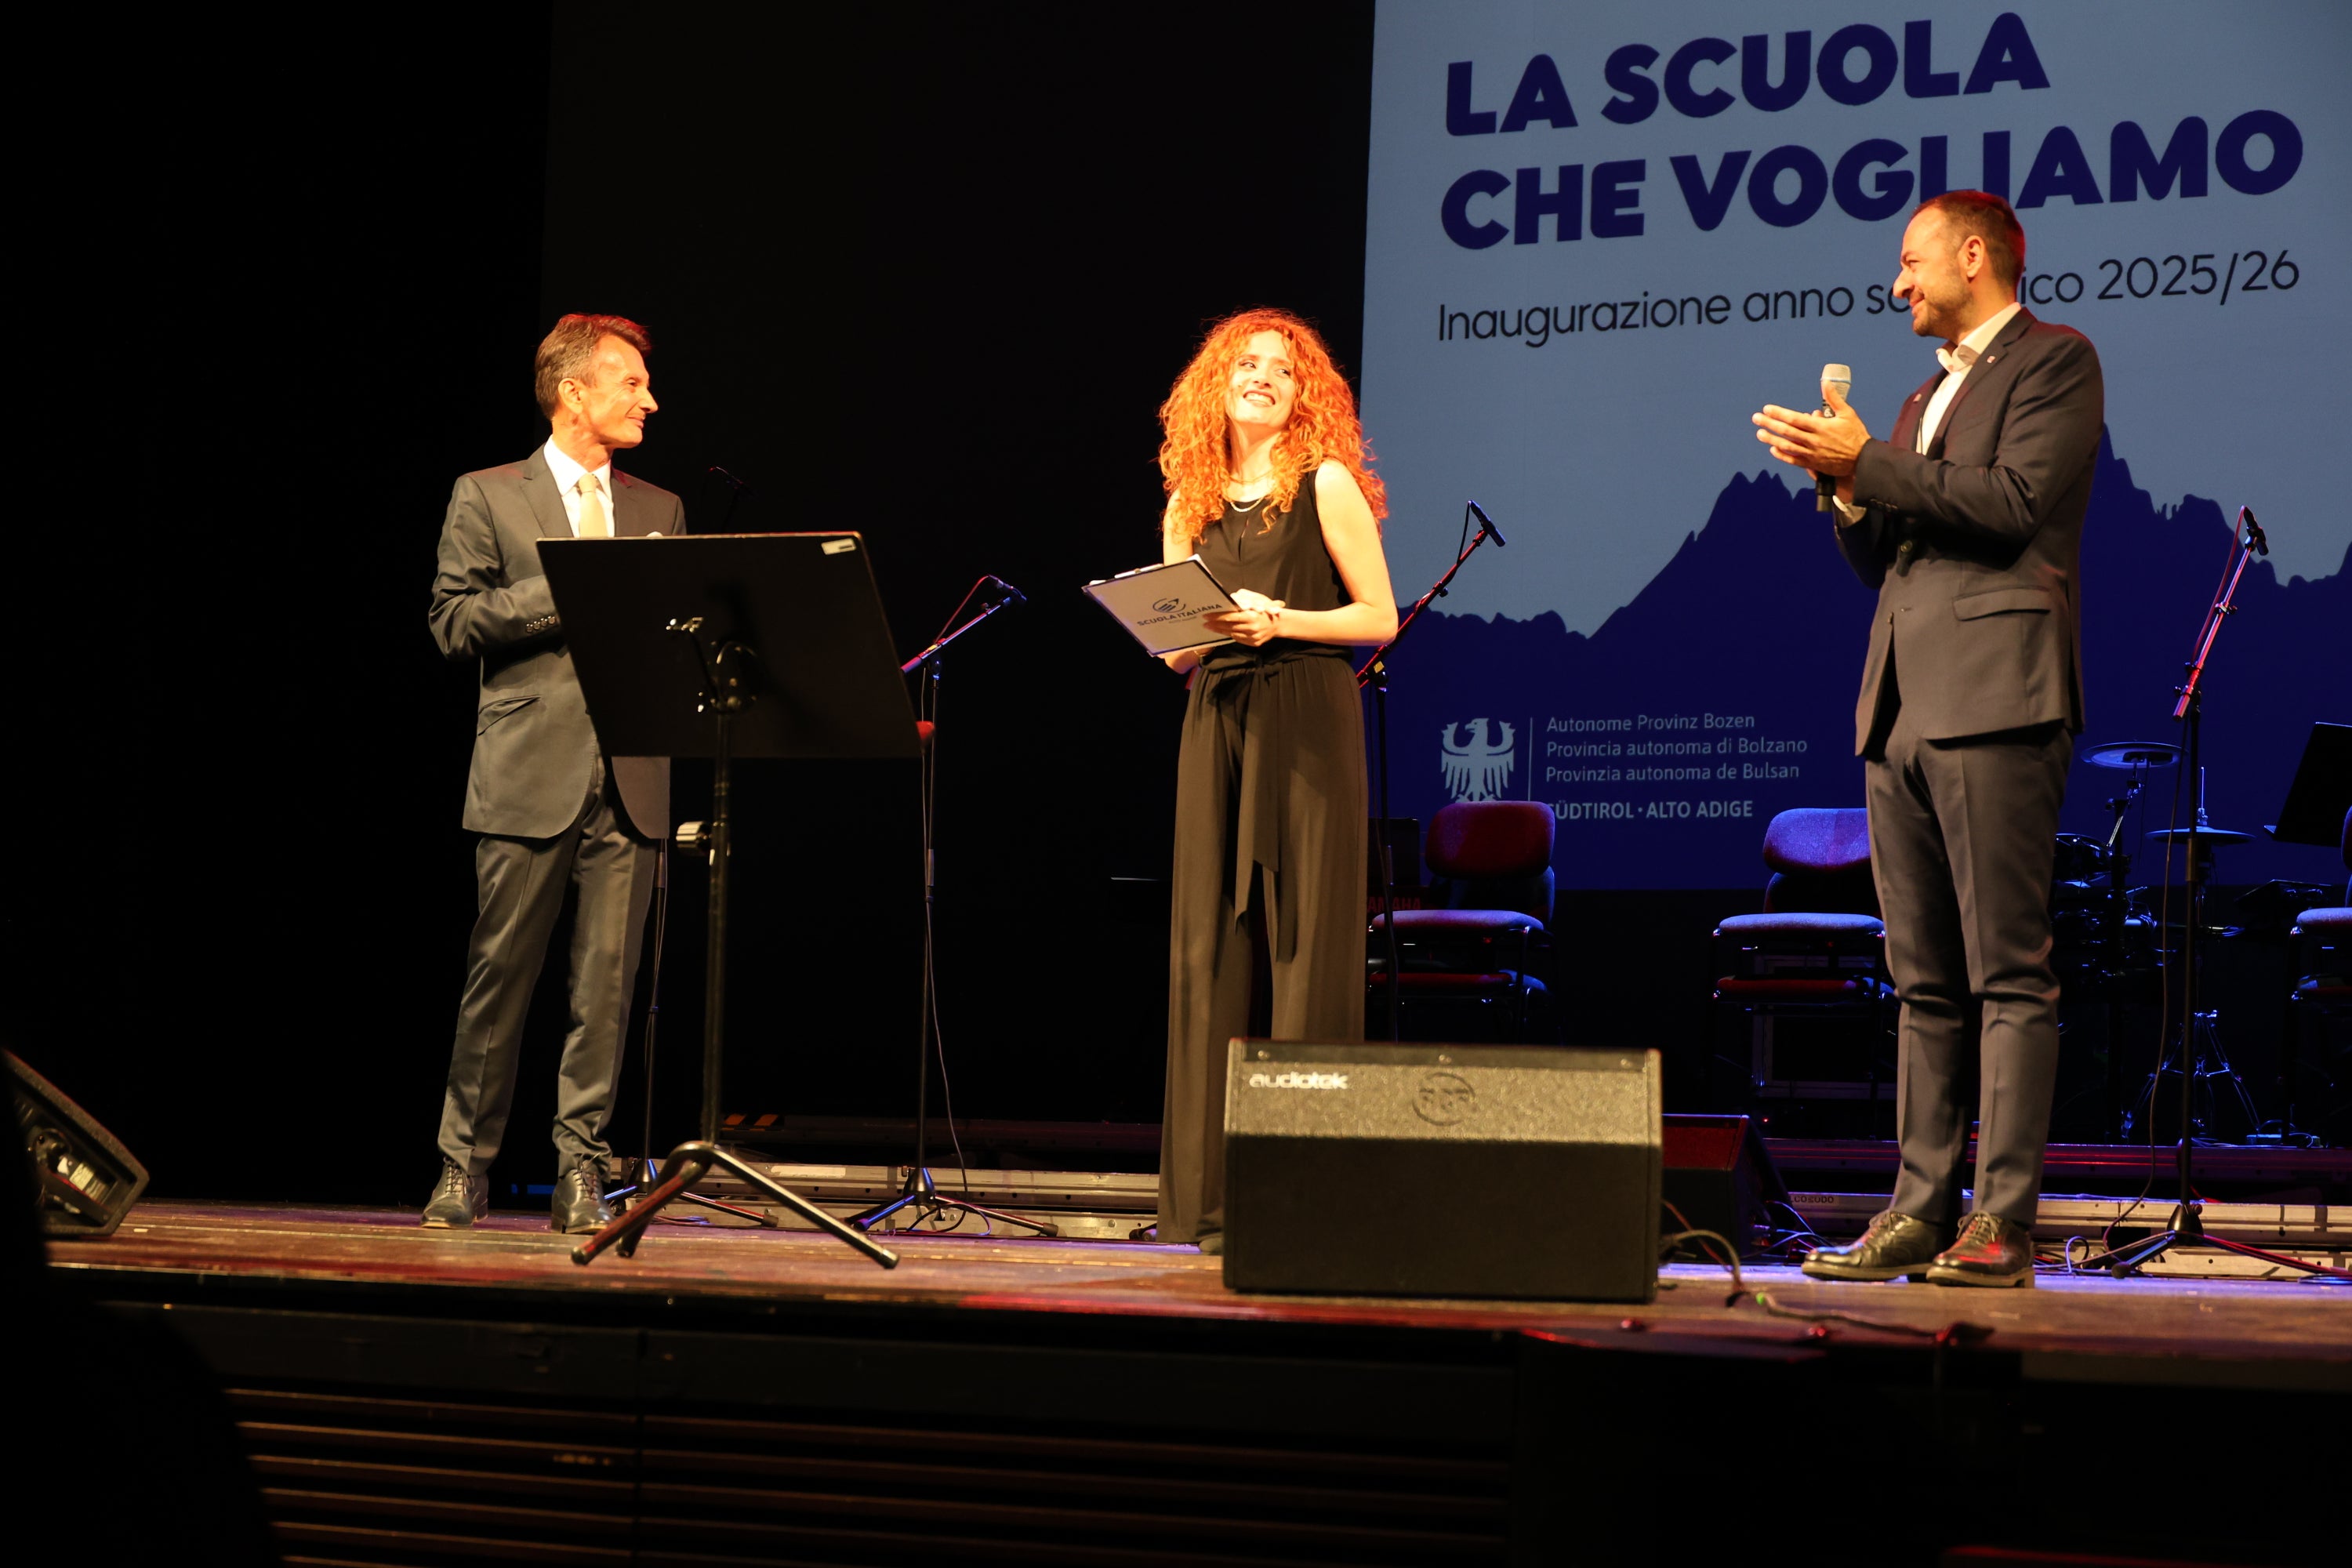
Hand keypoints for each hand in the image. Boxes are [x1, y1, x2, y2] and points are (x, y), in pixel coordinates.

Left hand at [1203, 588, 1286, 646]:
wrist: (1279, 624)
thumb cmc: (1267, 609)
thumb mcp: (1258, 601)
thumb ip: (1244, 600)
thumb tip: (1229, 598)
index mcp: (1252, 616)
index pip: (1230, 617)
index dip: (1217, 617)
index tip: (1207, 616)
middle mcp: (1251, 628)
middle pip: (1229, 627)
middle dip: (1215, 625)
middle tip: (1205, 623)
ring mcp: (1253, 637)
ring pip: (1232, 634)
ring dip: (1220, 631)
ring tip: (1211, 627)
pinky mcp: (1254, 643)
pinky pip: (1238, 639)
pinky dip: (1230, 634)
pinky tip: (1223, 631)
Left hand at [1753, 382, 1869, 482]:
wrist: (1863, 460)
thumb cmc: (1856, 435)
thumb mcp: (1848, 413)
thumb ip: (1834, 399)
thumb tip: (1826, 382)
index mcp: (1821, 427)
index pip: (1795, 418)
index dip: (1779, 413)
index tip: (1767, 408)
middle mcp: (1814, 441)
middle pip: (1787, 431)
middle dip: (1770, 424)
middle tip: (1756, 418)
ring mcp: (1812, 454)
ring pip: (1787, 446)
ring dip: (1771, 439)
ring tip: (1759, 433)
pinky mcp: (1813, 464)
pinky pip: (1794, 460)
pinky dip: (1782, 455)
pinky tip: (1773, 449)